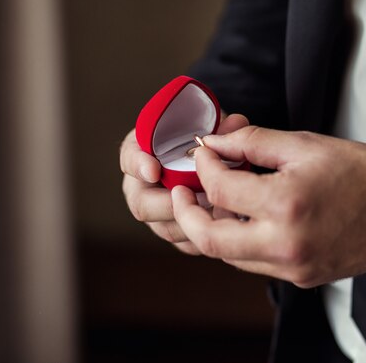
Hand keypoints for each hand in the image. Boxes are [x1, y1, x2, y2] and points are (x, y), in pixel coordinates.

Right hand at [120, 113, 249, 254]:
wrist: (216, 159)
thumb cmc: (206, 136)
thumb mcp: (211, 123)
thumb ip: (221, 125)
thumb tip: (236, 124)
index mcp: (143, 150)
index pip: (130, 156)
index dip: (139, 165)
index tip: (154, 170)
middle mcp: (143, 184)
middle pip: (141, 203)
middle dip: (167, 205)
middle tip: (190, 199)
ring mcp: (158, 211)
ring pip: (164, 228)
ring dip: (190, 223)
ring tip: (215, 210)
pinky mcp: (177, 230)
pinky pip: (184, 243)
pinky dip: (203, 238)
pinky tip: (222, 226)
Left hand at [171, 126, 365, 286]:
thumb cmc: (361, 172)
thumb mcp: (304, 144)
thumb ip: (252, 142)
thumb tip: (214, 143)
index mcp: (286, 204)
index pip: (219, 189)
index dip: (203, 167)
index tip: (203, 153)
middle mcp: (284, 244)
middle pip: (208, 239)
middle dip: (186, 214)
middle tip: (182, 192)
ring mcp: (292, 267)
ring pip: (228, 255)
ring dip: (212, 227)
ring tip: (216, 200)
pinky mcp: (300, 277)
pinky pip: (253, 263)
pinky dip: (239, 241)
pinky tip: (245, 218)